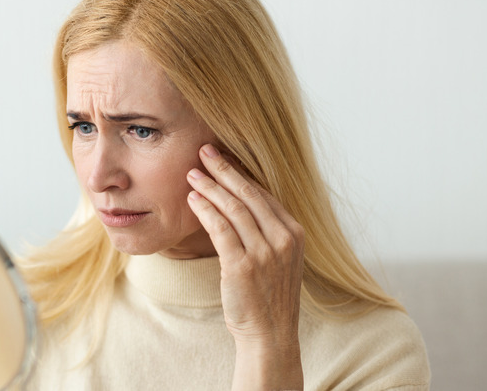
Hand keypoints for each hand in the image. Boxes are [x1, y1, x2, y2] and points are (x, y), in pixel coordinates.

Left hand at [186, 144, 303, 389]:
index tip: (222, 158)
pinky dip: (205, 210)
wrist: (270, 334)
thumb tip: (238, 201)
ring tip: (192, 173)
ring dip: (209, 186)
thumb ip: (266, 230)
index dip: (240, 173)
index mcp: (294, 233)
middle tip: (204, 151)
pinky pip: (220, 229)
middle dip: (224, 169)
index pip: (263, 194)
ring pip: (233, 208)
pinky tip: (192, 199)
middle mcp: (283, 239)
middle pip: (248, 194)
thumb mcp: (279, 258)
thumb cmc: (269, 296)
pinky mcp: (242, 266)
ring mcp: (265, 253)